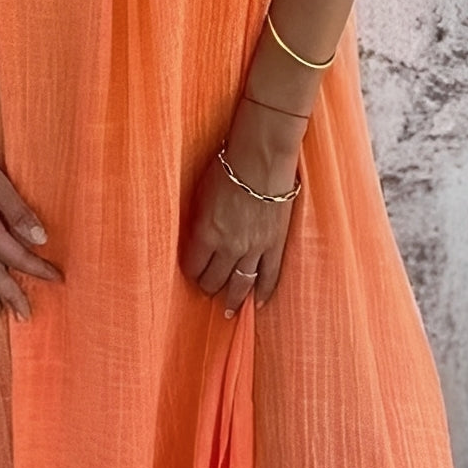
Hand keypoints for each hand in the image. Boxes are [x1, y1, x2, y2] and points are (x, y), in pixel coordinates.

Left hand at [179, 97, 305, 318]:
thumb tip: (196, 241)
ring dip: (234, 299)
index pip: (193, 267)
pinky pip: (270, 275)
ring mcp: (254, 248)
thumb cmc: (226, 169)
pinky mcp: (276, 244)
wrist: (262, 157)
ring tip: (230, 310)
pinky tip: (259, 303)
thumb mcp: (199, 195)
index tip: (193, 272)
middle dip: (209, 286)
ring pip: (242, 283)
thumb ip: (197, 223)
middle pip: (215, 280)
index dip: (191, 272)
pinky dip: (265, 291)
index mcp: (205, 233)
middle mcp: (228, 246)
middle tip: (208, 289)